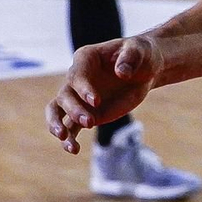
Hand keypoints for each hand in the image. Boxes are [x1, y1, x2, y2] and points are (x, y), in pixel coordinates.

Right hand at [46, 36, 161, 153]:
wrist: (144, 69)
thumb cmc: (139, 55)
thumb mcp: (138, 51)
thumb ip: (129, 58)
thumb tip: (122, 72)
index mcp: (85, 59)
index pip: (76, 75)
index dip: (83, 88)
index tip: (96, 102)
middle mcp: (77, 78)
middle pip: (65, 95)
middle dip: (74, 110)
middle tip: (90, 122)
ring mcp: (79, 97)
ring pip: (57, 110)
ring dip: (57, 124)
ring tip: (65, 139)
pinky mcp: (87, 113)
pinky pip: (71, 126)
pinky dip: (69, 138)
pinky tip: (73, 150)